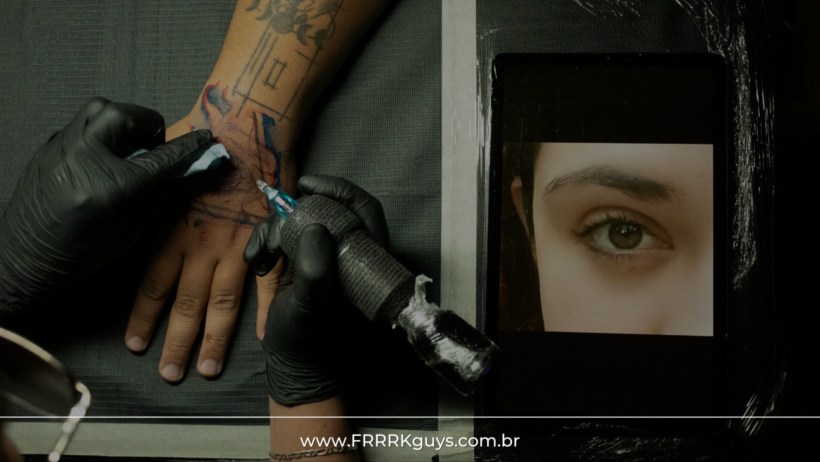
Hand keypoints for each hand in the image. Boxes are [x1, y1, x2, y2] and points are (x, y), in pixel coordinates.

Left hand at [0, 97, 211, 322]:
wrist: (20, 262)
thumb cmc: (75, 258)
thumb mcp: (126, 235)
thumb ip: (154, 198)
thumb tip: (178, 173)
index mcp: (106, 188)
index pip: (159, 158)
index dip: (186, 148)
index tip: (203, 139)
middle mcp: (80, 160)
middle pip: (124, 115)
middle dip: (147, 124)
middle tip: (154, 145)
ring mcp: (59, 150)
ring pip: (98, 110)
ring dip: (122, 122)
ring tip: (128, 147)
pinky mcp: (47, 149)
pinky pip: (80, 126)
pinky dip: (100, 134)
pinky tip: (104, 159)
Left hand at [123, 96, 289, 381]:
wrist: (248, 123)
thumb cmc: (203, 136)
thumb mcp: (163, 166)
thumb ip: (152, 192)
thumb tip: (134, 194)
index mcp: (174, 229)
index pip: (153, 284)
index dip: (144, 317)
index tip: (136, 344)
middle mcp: (202, 245)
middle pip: (186, 305)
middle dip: (177, 343)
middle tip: (171, 374)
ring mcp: (238, 246)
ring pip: (223, 304)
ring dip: (214, 339)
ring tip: (208, 368)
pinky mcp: (269, 239)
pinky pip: (269, 283)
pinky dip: (268, 312)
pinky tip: (268, 338)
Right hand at [243, 175, 388, 403]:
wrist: (292, 363)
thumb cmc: (308, 340)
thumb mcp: (312, 307)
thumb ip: (317, 270)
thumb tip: (316, 228)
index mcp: (365, 260)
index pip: (364, 210)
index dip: (340, 191)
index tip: (309, 186)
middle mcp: (348, 251)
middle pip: (327, 208)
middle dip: (295, 213)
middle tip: (276, 228)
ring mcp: (324, 254)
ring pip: (302, 219)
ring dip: (274, 231)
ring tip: (260, 256)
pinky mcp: (303, 259)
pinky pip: (285, 235)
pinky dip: (267, 242)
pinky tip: (256, 261)